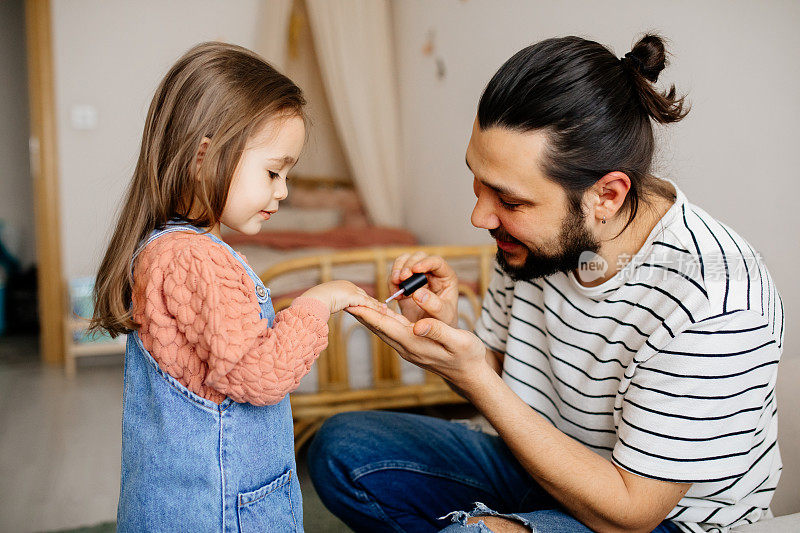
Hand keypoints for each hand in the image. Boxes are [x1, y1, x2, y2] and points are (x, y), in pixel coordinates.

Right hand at [301, 280, 381, 313]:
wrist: (315, 298)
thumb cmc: (316, 300)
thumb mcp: (326, 299)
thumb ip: (331, 302)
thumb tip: (329, 306)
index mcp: (341, 285)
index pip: (356, 293)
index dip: (364, 299)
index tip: (370, 303)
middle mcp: (348, 285)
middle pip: (363, 295)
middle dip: (372, 301)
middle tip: (382, 307)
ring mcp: (351, 290)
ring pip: (367, 299)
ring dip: (376, 305)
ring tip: (384, 310)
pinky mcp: (353, 296)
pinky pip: (367, 303)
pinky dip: (375, 308)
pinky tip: (382, 311)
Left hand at [346, 304, 491, 391]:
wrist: (470, 374)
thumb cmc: (467, 356)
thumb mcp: (458, 341)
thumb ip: (438, 331)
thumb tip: (418, 324)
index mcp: (415, 343)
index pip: (385, 326)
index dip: (367, 314)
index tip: (351, 304)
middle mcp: (407, 347)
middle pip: (378, 328)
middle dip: (361, 313)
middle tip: (344, 299)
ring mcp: (408, 348)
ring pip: (383, 329)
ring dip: (368, 316)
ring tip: (355, 303)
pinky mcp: (412, 345)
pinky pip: (392, 331)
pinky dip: (381, 320)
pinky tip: (377, 312)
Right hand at [389, 252, 459, 327]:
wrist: (432, 332)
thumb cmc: (443, 322)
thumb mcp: (443, 316)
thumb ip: (434, 305)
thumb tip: (418, 293)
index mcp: (446, 277)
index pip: (437, 262)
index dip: (426, 262)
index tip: (415, 270)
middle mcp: (431, 273)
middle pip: (418, 257)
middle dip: (408, 265)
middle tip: (402, 278)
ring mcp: (416, 277)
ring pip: (404, 261)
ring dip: (397, 270)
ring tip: (396, 283)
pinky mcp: (405, 284)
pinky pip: (395, 275)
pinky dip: (391, 282)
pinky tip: (395, 294)